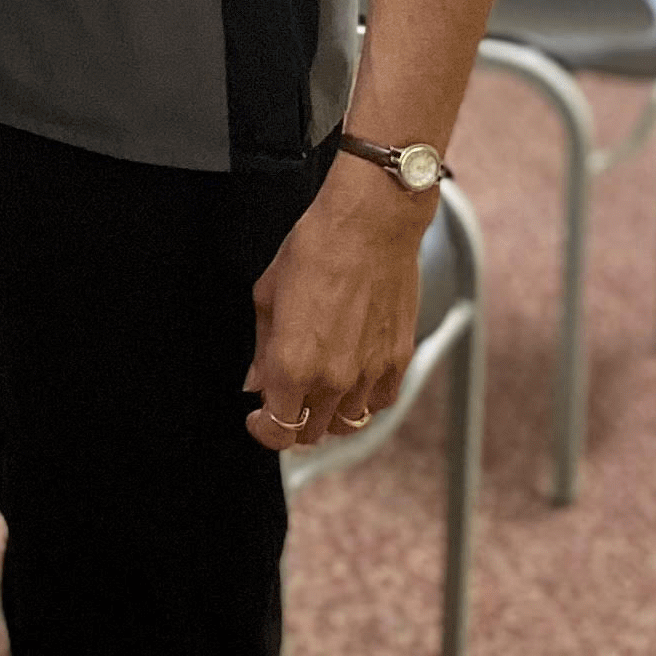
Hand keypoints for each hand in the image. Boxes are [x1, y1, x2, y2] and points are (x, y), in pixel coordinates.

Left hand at [245, 153, 432, 450]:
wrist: (371, 222)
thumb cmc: (318, 247)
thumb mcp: (268, 295)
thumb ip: (261, 348)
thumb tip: (257, 381)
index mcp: (292, 365)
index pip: (278, 430)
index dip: (264, 431)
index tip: (259, 418)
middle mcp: (333, 378)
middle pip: (312, 433)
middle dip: (295, 422)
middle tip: (289, 399)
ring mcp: (369, 372)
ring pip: (348, 423)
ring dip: (331, 413)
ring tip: (321, 389)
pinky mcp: (398, 359)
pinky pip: (381, 402)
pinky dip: (365, 400)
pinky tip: (354, 380)